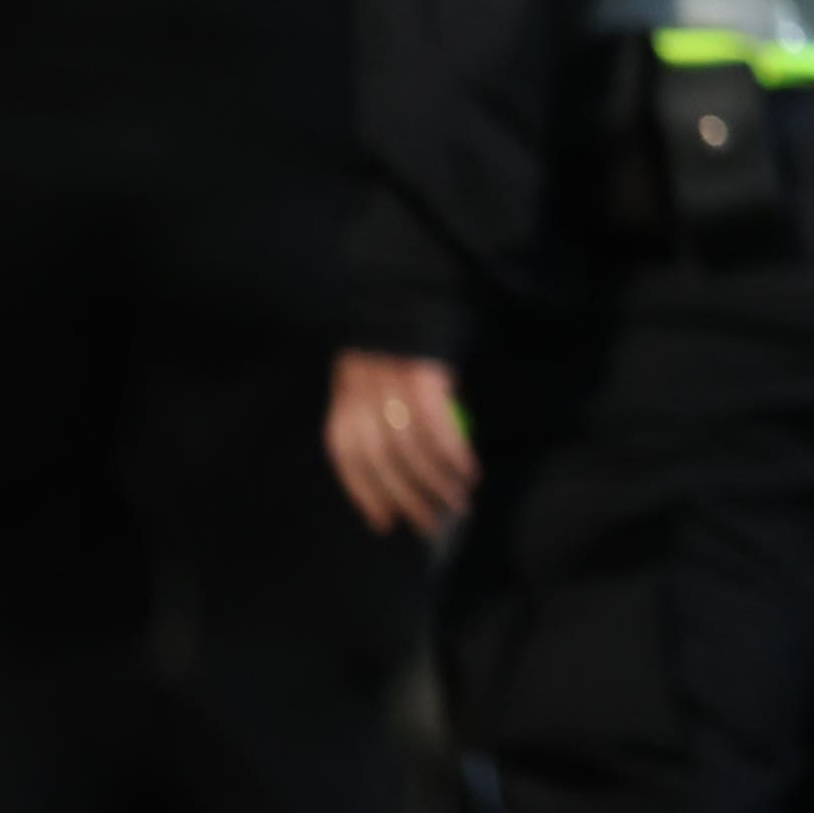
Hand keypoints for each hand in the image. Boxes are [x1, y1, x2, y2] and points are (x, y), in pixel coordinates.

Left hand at [324, 351, 479, 537]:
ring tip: (457, 502)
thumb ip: (382, 414)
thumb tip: (403, 476)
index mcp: (345, 392)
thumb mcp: (380, 374)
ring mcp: (392, 379)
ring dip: (435, 481)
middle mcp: (362, 388)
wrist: (419, 288)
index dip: (365, 493)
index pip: (347, 454)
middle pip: (379, 457)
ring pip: (409, 446)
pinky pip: (437, 424)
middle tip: (430, 524)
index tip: (386, 523)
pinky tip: (468, 471)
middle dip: (406, 497)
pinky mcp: (424, 371)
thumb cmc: (404, 338)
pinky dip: (453, 453)